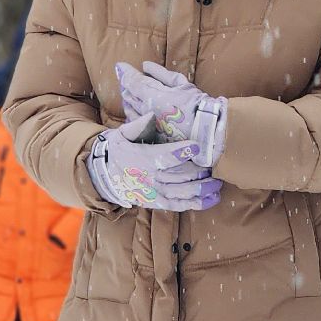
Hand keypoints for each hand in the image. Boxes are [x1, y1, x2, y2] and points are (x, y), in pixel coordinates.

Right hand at [86, 115, 222, 210]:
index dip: (180, 152)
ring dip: (202, 189)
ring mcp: (154, 193)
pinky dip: (197, 204)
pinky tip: (212, 198)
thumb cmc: (118, 150)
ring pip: (181, 192)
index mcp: (142, 159)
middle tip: (214, 165)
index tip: (196, 146)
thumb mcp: (122, 134)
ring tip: (217, 182)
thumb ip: (138, 125)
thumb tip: (152, 114)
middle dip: (198, 171)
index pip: (163, 156)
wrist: (103, 175)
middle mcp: (149, 178)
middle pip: (178, 176)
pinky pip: (179, 205)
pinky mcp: (157, 203)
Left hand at [117, 62, 228, 165]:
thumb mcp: (181, 83)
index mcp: (152, 95)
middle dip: (126, 84)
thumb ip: (161, 73)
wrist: (208, 132)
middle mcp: (146, 110)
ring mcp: (147, 123)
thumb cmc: (198, 105)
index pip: (132, 81)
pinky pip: (135, 122)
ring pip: (129, 109)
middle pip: (127, 94)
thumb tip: (145, 65)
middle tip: (126, 78)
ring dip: (127, 99)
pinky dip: (132, 113)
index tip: (120, 66)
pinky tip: (135, 111)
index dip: (125, 71)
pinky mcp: (151, 135)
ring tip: (129, 93)